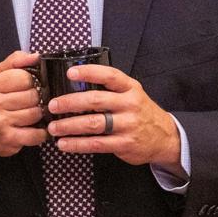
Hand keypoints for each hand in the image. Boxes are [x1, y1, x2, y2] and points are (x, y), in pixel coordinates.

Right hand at [0, 50, 47, 171]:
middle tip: (29, 101)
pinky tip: (34, 129)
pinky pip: (37, 134)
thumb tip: (36, 56)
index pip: (24, 76)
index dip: (31, 81)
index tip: (27, 86)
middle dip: (35, 98)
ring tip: (30, 114)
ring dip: (37, 114)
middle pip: (33, 95)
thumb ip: (14, 62)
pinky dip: (40, 132)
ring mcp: (0, 123)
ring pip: (36, 113)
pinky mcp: (9, 139)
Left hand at [46, 64, 185, 174]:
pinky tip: (64, 144)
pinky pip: (96, 144)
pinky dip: (77, 144)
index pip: (109, 76)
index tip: (70, 73)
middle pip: (96, 100)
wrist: (165, 137)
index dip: (89, 72)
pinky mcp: (124, 144)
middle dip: (70, 102)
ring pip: (93, 124)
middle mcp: (130, 105)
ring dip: (69, 126)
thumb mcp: (132, 94)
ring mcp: (128, 125)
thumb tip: (76, 82)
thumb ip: (110, 88)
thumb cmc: (140, 112)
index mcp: (130, 88)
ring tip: (54, 127)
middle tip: (52, 105)